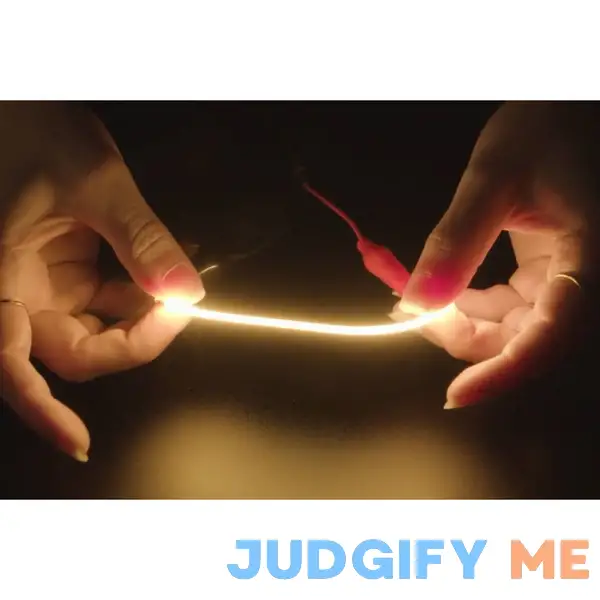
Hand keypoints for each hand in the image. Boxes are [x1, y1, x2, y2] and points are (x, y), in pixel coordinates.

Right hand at [0, 102, 203, 459]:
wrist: (22, 106)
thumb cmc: (32, 129)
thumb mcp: (94, 181)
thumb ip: (141, 239)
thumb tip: (187, 291)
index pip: (10, 365)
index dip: (42, 412)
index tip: (80, 444)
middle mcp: (14, 294)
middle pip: (75, 352)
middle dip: (134, 339)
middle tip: (180, 308)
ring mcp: (41, 287)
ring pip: (97, 330)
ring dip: (144, 315)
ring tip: (177, 279)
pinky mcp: (65, 273)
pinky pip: (108, 302)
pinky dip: (141, 291)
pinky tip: (169, 265)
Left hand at [391, 102, 599, 407]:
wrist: (567, 109)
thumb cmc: (544, 128)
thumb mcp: (492, 179)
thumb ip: (455, 242)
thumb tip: (415, 302)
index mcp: (590, 258)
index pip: (552, 336)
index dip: (504, 372)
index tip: (454, 395)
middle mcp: (586, 279)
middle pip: (527, 340)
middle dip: (463, 337)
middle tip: (408, 311)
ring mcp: (570, 280)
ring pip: (515, 329)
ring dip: (461, 322)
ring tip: (412, 296)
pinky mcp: (552, 274)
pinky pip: (510, 309)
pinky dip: (470, 306)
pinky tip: (440, 289)